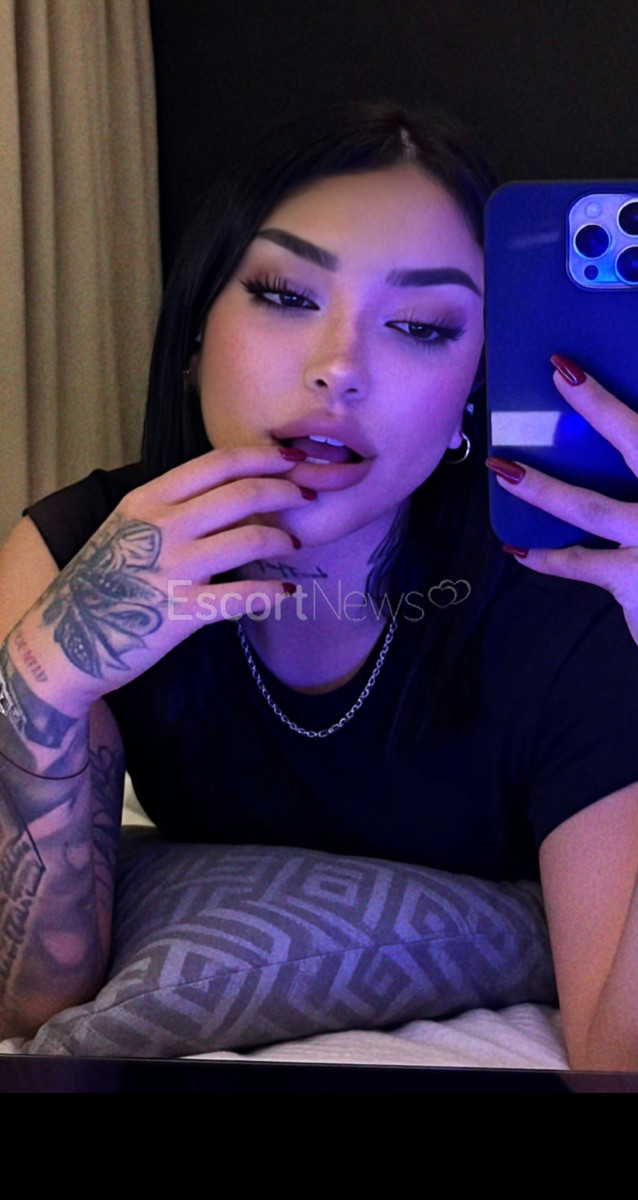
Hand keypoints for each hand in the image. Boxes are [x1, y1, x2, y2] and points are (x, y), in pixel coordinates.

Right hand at [12, 446, 312, 713]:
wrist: (63, 640)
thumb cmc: (100, 583)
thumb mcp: (125, 528)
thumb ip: (169, 508)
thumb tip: (225, 494)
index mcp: (148, 500)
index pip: (218, 463)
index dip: (264, 457)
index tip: (291, 458)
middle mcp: (162, 527)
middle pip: (242, 493)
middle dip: (285, 491)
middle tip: (306, 498)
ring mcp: (173, 569)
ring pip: (250, 538)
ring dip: (281, 538)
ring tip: (292, 544)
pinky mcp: (183, 612)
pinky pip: (243, 596)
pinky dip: (271, 592)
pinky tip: (285, 592)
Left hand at [486, 354, 637, 647]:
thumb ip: (635, 473)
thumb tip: (620, 451)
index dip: (613, 399)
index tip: (589, 366)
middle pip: (637, 439)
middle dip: (598, 403)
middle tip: (560, 373)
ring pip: (589, 505)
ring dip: (542, 487)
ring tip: (502, 470)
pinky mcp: (634, 576)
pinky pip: (578, 562)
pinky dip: (546, 557)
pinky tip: (518, 548)